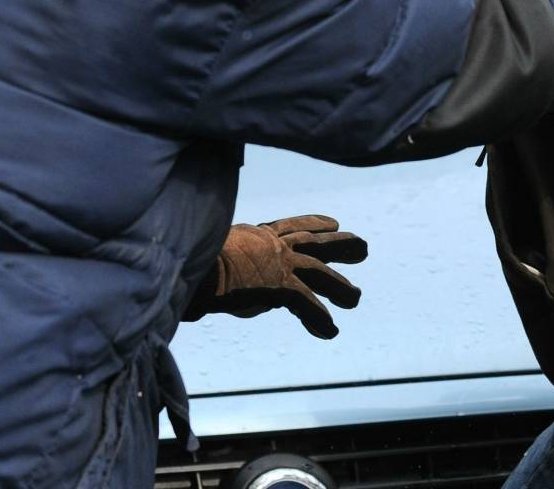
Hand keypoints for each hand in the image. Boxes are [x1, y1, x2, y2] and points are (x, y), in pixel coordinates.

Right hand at [182, 215, 368, 338]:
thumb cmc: (191, 261)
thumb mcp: (210, 254)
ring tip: (355, 299)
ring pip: (321, 274)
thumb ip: (227, 268)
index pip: (291, 225)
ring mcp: (280, 264)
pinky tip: (330, 332)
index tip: (333, 222)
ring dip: (340, 288)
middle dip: (340, 245)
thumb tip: (233, 298)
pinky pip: (308, 305)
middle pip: (317, 242)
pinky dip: (320, 319)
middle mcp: (274, 245)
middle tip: (362, 247)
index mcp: (258, 235)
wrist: (191, 265)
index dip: (314, 223)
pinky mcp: (280, 286)